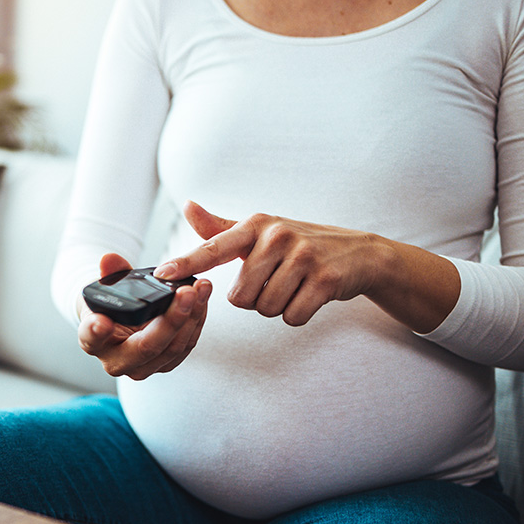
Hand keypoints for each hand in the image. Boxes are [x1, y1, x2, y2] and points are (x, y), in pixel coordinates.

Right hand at [78, 253, 211, 379]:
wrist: (120, 322)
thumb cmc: (109, 305)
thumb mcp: (105, 287)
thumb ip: (110, 273)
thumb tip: (109, 259)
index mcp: (92, 340)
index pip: (91, 338)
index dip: (97, 331)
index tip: (103, 322)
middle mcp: (116, 361)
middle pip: (146, 347)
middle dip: (171, 319)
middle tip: (186, 292)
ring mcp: (143, 367)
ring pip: (173, 348)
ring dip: (192, 317)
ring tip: (201, 288)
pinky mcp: (165, 364)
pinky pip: (186, 346)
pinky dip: (197, 321)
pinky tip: (202, 300)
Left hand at [154, 201, 458, 331]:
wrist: (358, 253)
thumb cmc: (298, 244)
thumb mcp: (260, 231)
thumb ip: (220, 227)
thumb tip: (188, 206)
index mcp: (255, 226)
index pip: (214, 247)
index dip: (188, 263)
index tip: (164, 274)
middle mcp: (277, 237)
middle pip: (240, 296)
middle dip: (254, 299)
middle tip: (274, 282)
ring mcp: (303, 257)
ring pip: (266, 309)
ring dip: (277, 307)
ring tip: (292, 287)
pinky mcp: (325, 280)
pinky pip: (292, 316)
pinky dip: (298, 315)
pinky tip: (308, 296)